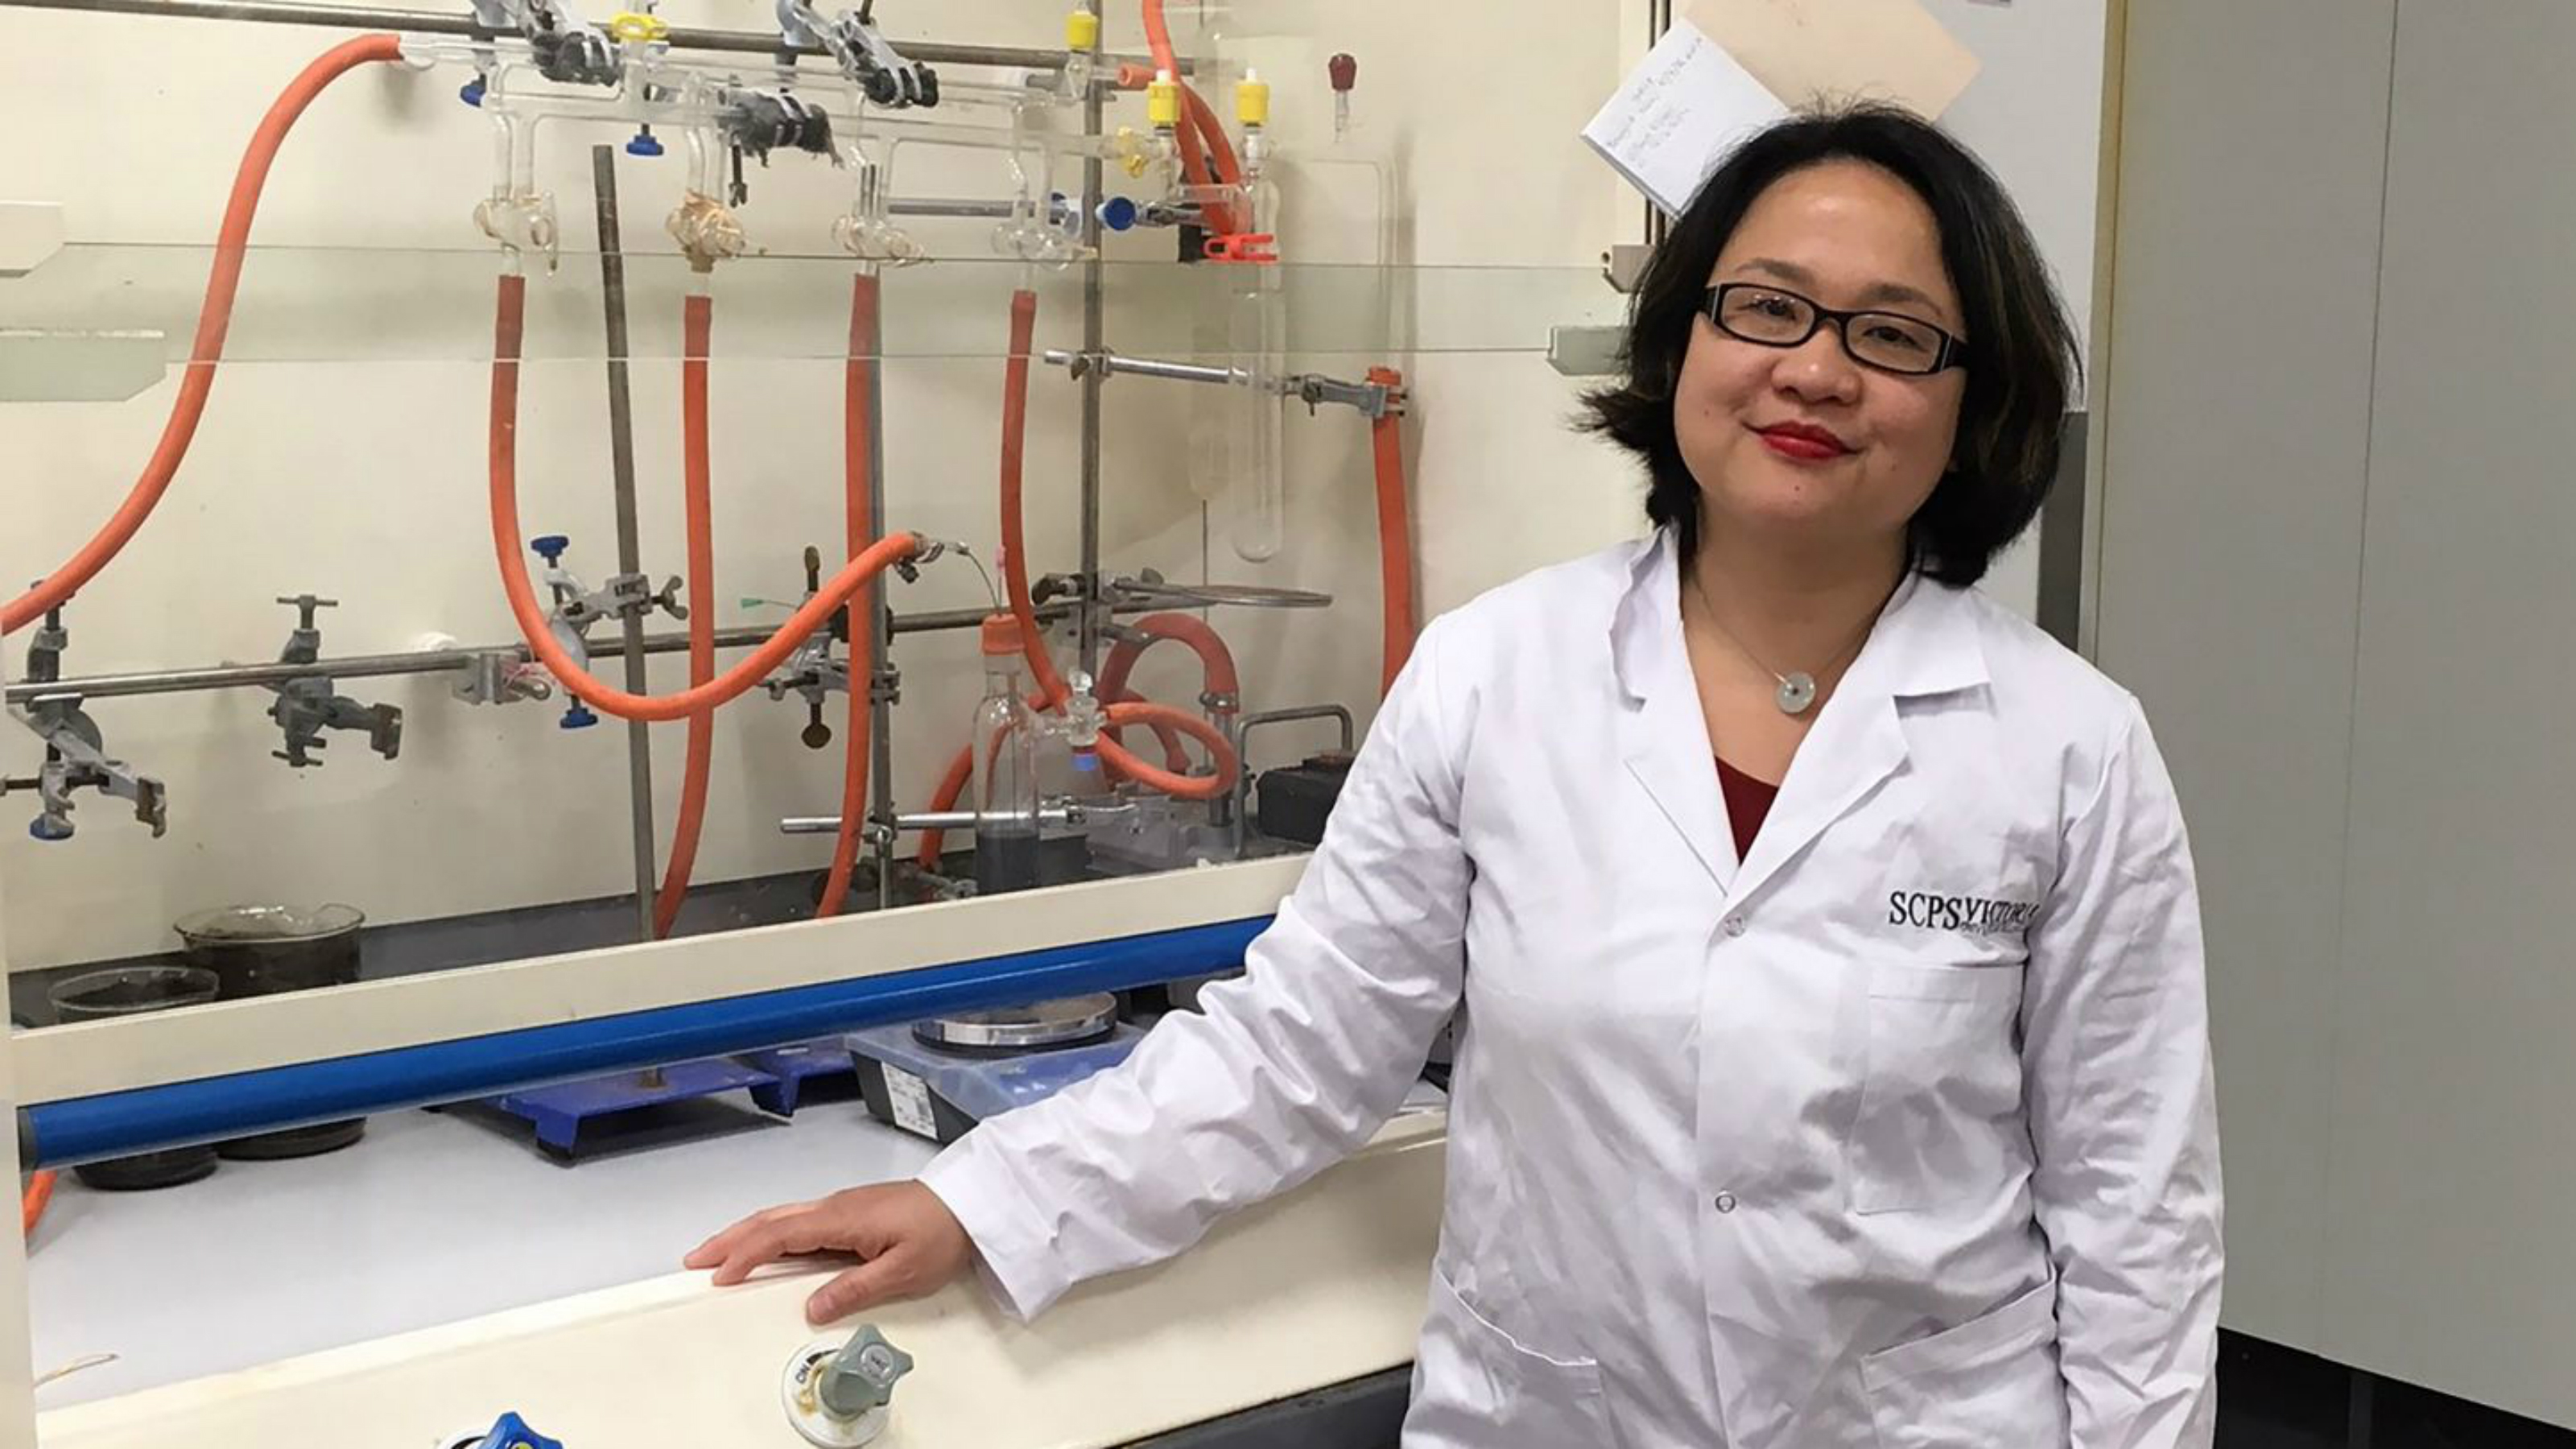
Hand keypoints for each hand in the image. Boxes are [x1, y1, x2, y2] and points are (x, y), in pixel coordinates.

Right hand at [685, 1180, 973, 1324]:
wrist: (972, 1204)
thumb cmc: (942, 1232)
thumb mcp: (903, 1270)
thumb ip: (855, 1289)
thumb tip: (812, 1308)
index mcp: (841, 1219)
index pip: (780, 1236)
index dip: (746, 1255)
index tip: (719, 1275)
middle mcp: (835, 1207)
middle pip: (770, 1221)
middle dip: (730, 1239)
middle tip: (696, 1260)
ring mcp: (842, 1207)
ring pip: (782, 1217)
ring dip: (747, 1234)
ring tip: (718, 1254)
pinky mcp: (851, 1212)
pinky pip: (800, 1221)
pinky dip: (772, 1233)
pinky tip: (767, 1248)